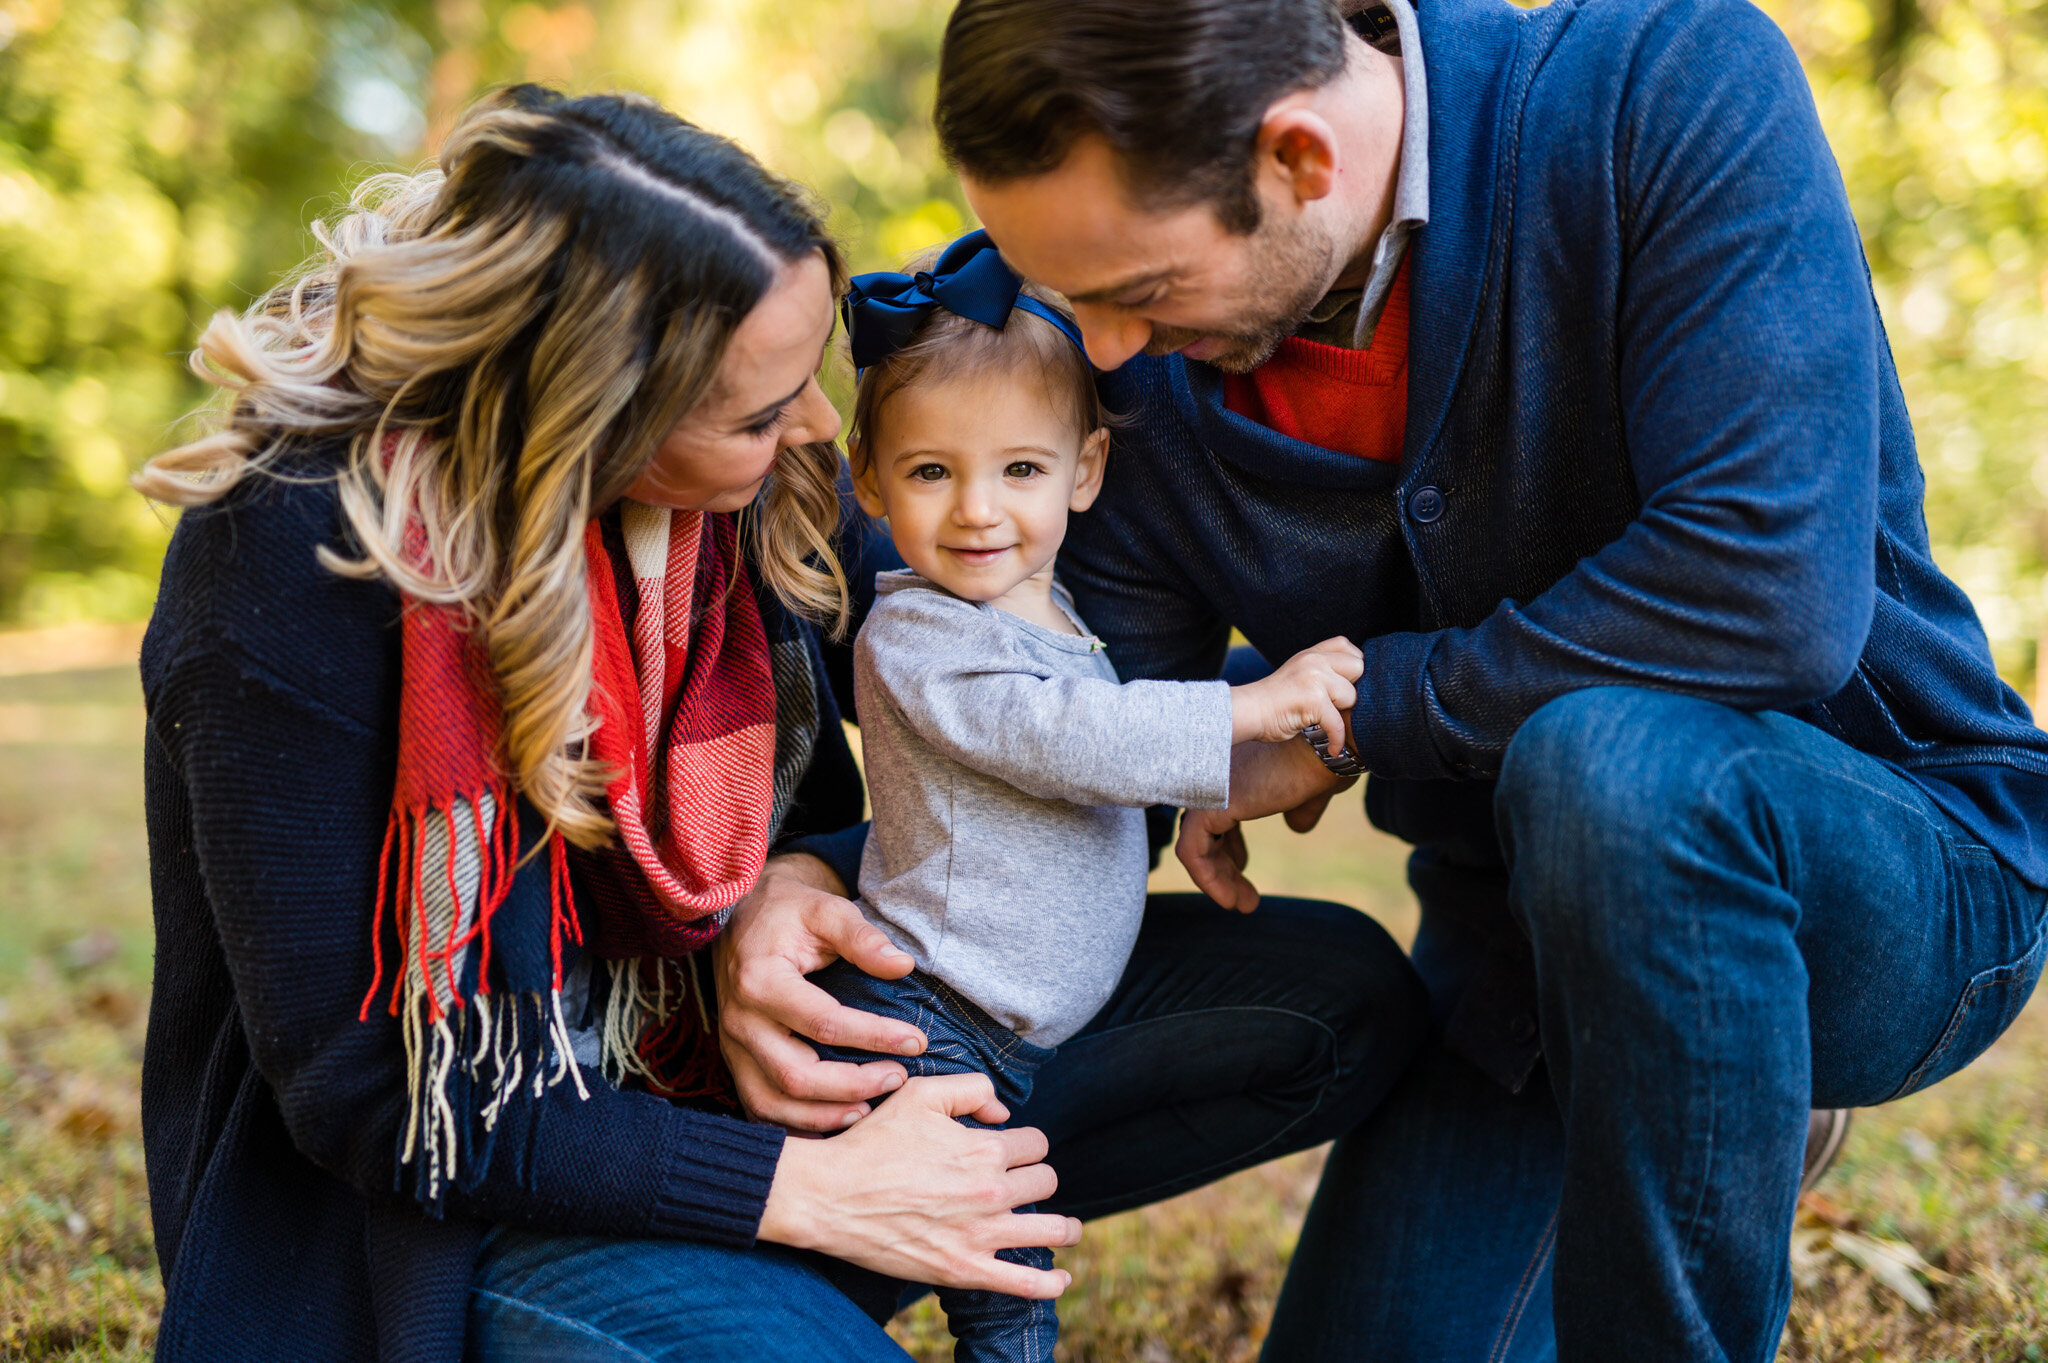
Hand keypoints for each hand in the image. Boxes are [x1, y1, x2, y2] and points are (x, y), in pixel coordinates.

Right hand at [715, 854, 962, 1131]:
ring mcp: (733, 1046)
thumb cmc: (788, 912)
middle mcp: (740, 1020)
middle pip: (796, 1075)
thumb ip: (862, 937)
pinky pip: (760, 1106)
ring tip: (871, 1108)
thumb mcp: (826, 909)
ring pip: (774, 1101)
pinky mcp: (735, 1060)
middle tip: (898, 1078)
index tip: (916, 1040)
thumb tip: (902, 966)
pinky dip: (796, 1121)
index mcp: (760, 981)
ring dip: (825, 1114)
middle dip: (853, 1084)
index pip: (824, 1023)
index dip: (875, 1036)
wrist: (741, 915)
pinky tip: (835, 1117)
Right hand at [758, 1073, 1082, 1297]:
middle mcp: (991, 1192)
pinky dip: (1050, 1283)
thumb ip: (971, 1090)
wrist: (830, 1195)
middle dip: (1036, 1178)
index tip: (1010, 1150)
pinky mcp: (964, 1270)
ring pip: (1052, 1229)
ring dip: (1064, 1226)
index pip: (1037, 1143)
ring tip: (1066, 1227)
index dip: (1025, 1143)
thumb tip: (1003, 1113)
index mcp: (984, 1149)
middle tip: (1019, 1184)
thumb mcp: (919, 1093)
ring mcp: (980, 1234)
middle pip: (1046, 1182)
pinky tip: (1062, 1277)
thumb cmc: (872, 1142)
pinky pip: (1024, 1284)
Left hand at [1177, 738, 1356, 911]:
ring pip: (1197, 845)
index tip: (1243, 864)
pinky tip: (1230, 901)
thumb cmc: (1326, 760)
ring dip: (1218, 880)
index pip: (1218, 813)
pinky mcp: (1211, 808)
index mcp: (1237, 772)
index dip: (1229, 842)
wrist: (1329, 749)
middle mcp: (1219, 779)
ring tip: (1242, 905)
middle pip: (1207, 830)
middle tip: (1244, 896)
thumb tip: (1297, 827)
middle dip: (1224, 865)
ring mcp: (1212, 792)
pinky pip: (1192, 852)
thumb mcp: (1311, 790)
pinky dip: (1207, 879)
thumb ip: (1300, 808)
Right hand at [1229, 636, 1363, 747]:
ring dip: (1342, 714)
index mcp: (1311, 654)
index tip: (1347, 684)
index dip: (1353, 665)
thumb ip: (1321, 670)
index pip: (1347, 646)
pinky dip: (1337, 740)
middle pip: (1358, 668)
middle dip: (1353, 689)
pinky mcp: (1313, 700)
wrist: (1248, 713)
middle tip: (1337, 706)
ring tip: (1327, 724)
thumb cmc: (1273, 701)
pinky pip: (1338, 724)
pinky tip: (1332, 748)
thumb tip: (1356, 681)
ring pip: (1352, 696)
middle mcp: (1314, 661)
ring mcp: (1314, 679)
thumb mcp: (1298, 674)